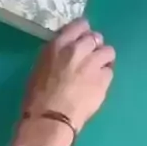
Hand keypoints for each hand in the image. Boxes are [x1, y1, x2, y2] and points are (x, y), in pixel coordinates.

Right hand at [23, 19, 115, 133]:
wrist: (49, 120)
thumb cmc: (37, 97)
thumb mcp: (41, 67)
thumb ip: (57, 55)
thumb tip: (67, 53)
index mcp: (59, 45)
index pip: (79, 25)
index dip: (83, 32)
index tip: (82, 39)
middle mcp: (79, 49)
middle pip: (96, 37)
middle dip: (94, 46)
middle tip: (89, 58)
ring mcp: (93, 64)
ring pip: (108, 51)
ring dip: (103, 59)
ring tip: (97, 71)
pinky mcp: (104, 79)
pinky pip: (110, 72)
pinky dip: (105, 76)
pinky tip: (97, 85)